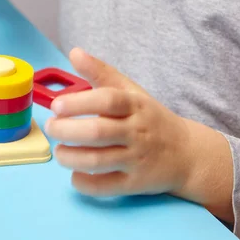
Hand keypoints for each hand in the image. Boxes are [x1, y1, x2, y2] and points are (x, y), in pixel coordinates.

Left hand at [45, 48, 194, 196]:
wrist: (188, 154)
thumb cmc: (149, 118)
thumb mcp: (131, 92)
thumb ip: (101, 72)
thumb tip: (74, 52)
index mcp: (135, 105)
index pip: (107, 100)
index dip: (79, 103)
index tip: (56, 106)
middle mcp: (137, 132)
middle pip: (98, 132)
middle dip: (67, 131)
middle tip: (51, 128)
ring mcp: (137, 159)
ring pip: (98, 161)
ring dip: (71, 157)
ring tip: (59, 152)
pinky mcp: (136, 184)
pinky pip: (106, 187)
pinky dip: (85, 183)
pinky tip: (74, 175)